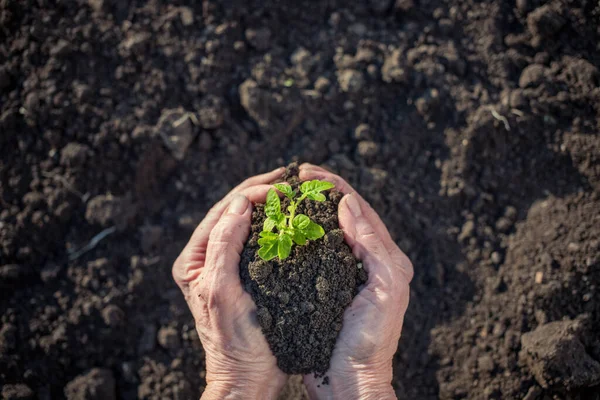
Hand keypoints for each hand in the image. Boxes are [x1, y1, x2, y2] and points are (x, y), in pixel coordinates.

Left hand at [172, 167, 287, 398]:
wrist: (248, 377)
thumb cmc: (233, 340)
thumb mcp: (221, 290)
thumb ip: (224, 245)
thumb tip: (239, 203)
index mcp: (194, 259)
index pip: (221, 212)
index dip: (250, 193)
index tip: (279, 186)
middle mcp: (208, 259)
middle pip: (234, 214)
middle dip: (260, 193)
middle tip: (288, 179)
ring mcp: (229, 267)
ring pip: (249, 225)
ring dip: (269, 207)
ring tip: (293, 192)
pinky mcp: (248, 277)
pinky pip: (261, 243)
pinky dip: (277, 227)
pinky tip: (294, 220)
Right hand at [299, 164, 413, 399]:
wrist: (351, 383)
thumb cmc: (370, 341)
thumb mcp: (384, 288)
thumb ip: (373, 244)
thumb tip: (349, 203)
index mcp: (387, 259)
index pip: (360, 210)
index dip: (335, 186)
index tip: (308, 173)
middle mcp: (368, 262)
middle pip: (343, 216)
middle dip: (320, 192)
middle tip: (294, 178)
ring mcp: (345, 275)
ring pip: (326, 232)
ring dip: (307, 211)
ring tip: (285, 197)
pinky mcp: (326, 288)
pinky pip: (313, 254)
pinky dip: (299, 237)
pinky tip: (282, 231)